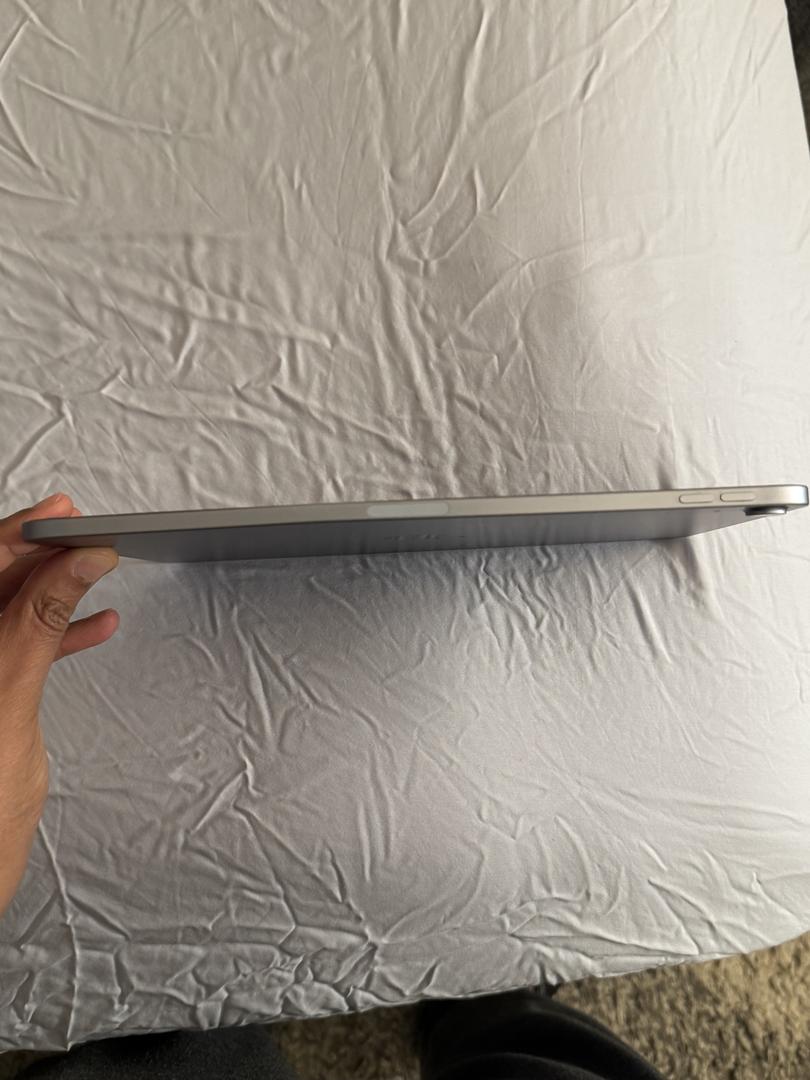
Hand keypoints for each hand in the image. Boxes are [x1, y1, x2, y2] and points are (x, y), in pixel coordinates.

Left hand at [0, 492, 118, 916]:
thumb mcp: (10, 704)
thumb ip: (39, 626)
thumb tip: (74, 565)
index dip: (22, 534)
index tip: (69, 520)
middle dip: (39, 553)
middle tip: (85, 533)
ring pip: (8, 611)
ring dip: (53, 588)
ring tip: (96, 567)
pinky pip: (23, 649)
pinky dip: (60, 634)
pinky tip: (95, 624)